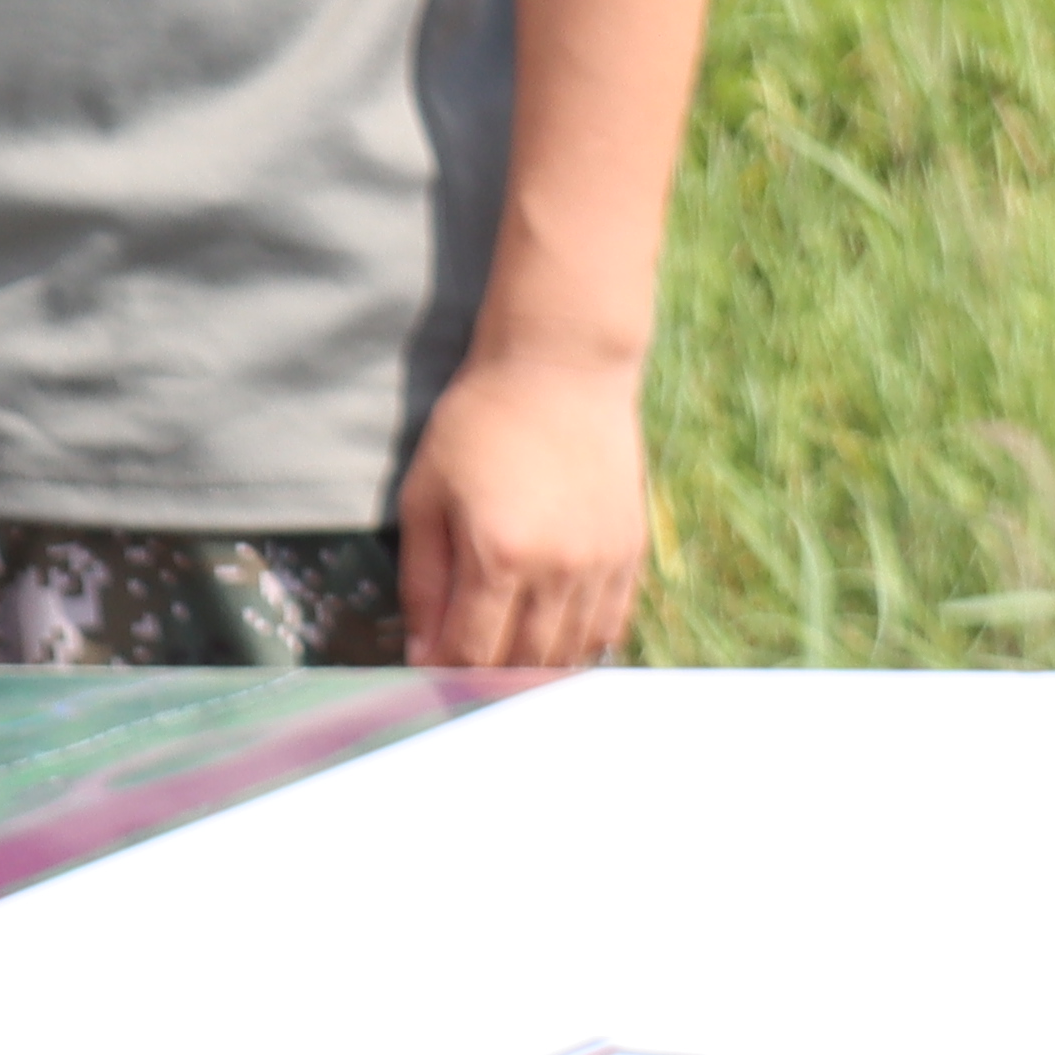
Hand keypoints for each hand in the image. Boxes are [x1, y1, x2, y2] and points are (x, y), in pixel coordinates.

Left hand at [399, 350, 652, 668]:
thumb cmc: (477, 426)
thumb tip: (422, 651)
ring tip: (502, 667)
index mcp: (501, 556)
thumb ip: (422, 580)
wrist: (560, 372)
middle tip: (460, 678)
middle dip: (486, 682)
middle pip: (523, 664)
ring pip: (570, 654)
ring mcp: (603, 565)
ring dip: (533, 671)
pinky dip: (579, 646)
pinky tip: (552, 645)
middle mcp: (560, 570)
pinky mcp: (632, 553)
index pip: (472, 652)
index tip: (426, 677)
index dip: (445, 676)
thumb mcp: (425, 495)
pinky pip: (610, 627)